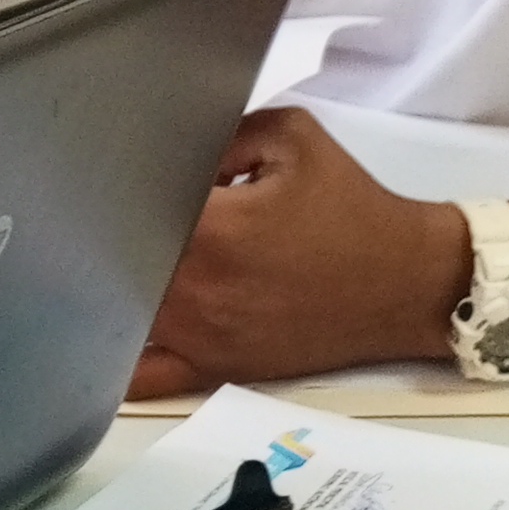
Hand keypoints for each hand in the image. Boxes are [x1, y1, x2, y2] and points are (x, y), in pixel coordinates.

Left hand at [127, 107, 464, 399]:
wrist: (405, 283)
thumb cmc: (351, 207)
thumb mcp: (293, 138)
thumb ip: (223, 133)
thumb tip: (170, 147)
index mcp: (213, 230)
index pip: (128, 204)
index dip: (112, 185)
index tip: (109, 170)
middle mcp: (197, 291)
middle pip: (114, 259)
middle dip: (109, 231)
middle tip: (103, 208)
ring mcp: (201, 338)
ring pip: (121, 312)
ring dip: (109, 282)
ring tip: (105, 256)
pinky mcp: (214, 368)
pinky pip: (146, 376)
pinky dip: (120, 354)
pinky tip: (107, 330)